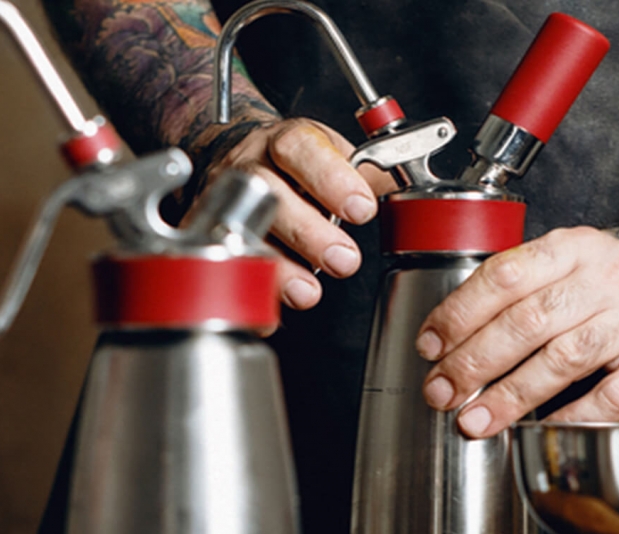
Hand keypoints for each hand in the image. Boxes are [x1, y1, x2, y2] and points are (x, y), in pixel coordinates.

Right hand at [194, 118, 395, 309]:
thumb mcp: (331, 154)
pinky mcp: (205, 232)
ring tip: (308, 291)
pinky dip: (247, 290)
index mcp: (284, 141)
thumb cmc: (291, 163)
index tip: (361, 208)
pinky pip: (219, 263)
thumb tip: (413, 198)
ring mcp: (222, 200)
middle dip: (309, 232)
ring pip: (242, 233)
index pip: (301, 149)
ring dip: (278, 267)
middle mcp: (248, 167)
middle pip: (269, 195)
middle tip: (343, 259)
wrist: (234, 157)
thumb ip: (368, 175)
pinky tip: (269, 307)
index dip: (331, 178)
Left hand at [415, 221, 618, 437]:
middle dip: (474, 362)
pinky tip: (542, 429)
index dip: (459, 313)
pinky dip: (575, 414)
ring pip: (564, 359)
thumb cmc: (617, 277)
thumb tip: (448, 336)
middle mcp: (604, 280)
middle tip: (441, 393)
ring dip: (511, 395)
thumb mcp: (569, 258)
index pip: (504, 276)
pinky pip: (615, 394)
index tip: (430, 346)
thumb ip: (518, 287)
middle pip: (526, 321)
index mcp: (571, 249)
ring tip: (474, 421)